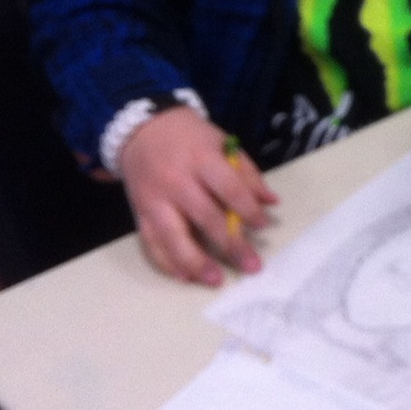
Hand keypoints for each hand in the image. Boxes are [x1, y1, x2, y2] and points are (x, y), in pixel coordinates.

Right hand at [118, 108, 276, 285]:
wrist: (143, 130)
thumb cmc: (191, 138)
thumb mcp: (222, 143)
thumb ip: (247, 173)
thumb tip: (272, 203)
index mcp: (202, 160)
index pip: (230, 189)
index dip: (248, 210)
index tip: (263, 226)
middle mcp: (177, 182)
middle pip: (205, 218)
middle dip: (231, 245)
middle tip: (252, 266)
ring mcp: (154, 201)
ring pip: (174, 237)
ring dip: (196, 262)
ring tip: (216, 280)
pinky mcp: (139, 214)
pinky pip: (151, 244)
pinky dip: (167, 263)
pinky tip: (185, 277)